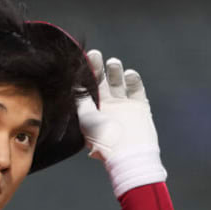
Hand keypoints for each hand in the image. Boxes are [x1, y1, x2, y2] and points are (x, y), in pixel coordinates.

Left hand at [77, 49, 166, 197]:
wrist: (127, 154)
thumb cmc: (103, 140)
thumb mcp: (85, 118)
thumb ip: (79, 100)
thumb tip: (70, 83)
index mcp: (92, 109)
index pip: (88, 86)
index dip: (85, 73)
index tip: (81, 58)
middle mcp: (107, 105)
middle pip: (103, 80)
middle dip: (99, 67)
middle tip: (95, 54)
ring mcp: (123, 105)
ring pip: (119, 81)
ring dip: (115, 71)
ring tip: (113, 63)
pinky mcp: (139, 106)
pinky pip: (136, 88)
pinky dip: (133, 79)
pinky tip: (129, 74)